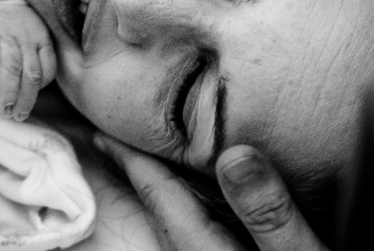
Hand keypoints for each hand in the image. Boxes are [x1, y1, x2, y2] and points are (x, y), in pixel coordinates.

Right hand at [0, 0, 55, 119]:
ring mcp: (6, 36)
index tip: (29, 103)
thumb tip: (39, 84)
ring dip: (9, 90)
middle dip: (26, 98)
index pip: (47, 69)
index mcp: (41, 41)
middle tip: (19, 116)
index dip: (39, 89)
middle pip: (30, 73)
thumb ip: (38, 55)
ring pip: (11, 66)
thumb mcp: (36, 32)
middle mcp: (26, 40)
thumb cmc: (17, 20)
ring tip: (5, 109)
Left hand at [94, 135, 328, 250]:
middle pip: (160, 215)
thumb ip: (269, 213)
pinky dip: (186, 211)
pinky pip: (196, 237)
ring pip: (175, 229)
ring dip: (160, 196)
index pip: (163, 200)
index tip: (104, 137)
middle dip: (138, 178)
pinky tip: (200, 204)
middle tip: (111, 146)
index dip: (134, 163)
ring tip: (147, 168)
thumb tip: (233, 156)